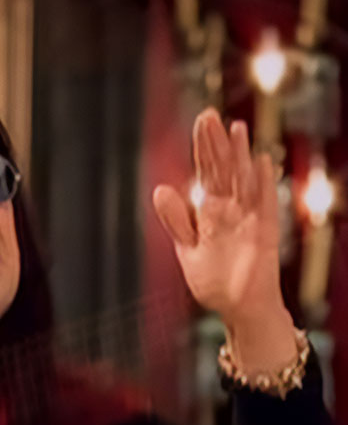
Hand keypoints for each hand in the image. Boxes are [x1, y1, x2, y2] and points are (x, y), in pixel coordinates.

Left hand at [153, 109, 294, 370]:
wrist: (238, 309)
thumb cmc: (215, 280)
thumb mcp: (187, 249)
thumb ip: (176, 221)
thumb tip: (159, 190)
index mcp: (210, 211)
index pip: (207, 173)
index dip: (203, 148)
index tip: (200, 122)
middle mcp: (230, 210)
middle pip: (223, 170)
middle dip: (216, 144)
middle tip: (209, 115)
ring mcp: (248, 219)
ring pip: (243, 181)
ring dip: (240, 155)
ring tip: (235, 128)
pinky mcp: (264, 234)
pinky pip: (264, 205)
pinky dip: (261, 184)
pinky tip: (260, 161)